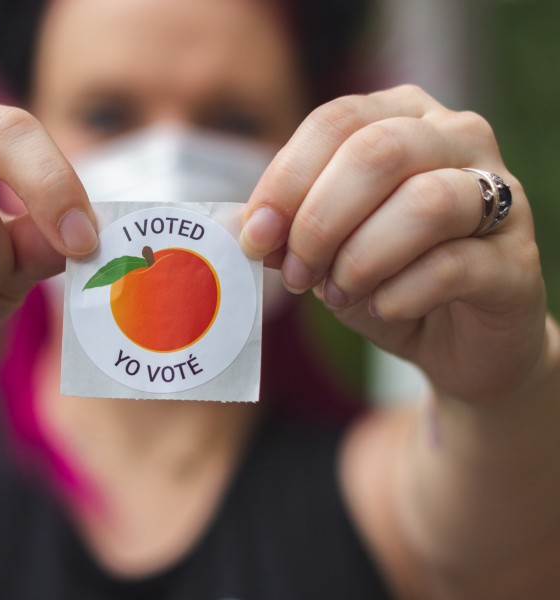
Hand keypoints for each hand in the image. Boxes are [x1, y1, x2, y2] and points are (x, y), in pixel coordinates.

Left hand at [240, 85, 545, 402]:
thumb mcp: (324, 247)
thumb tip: (252, 229)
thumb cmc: (383, 277)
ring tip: (339, 292)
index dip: (287, 179)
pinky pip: (454, 265)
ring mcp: (501, 195)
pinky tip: (383, 308)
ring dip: (361, 259)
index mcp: (401, 117)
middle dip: (320, 220)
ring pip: (426, 203)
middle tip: (296, 273)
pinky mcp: (518, 260)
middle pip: (378, 152)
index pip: (337, 120)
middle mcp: (458, 139)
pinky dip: (400, 293)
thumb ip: (290, 228)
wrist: (454, 339)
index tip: (255, 235)